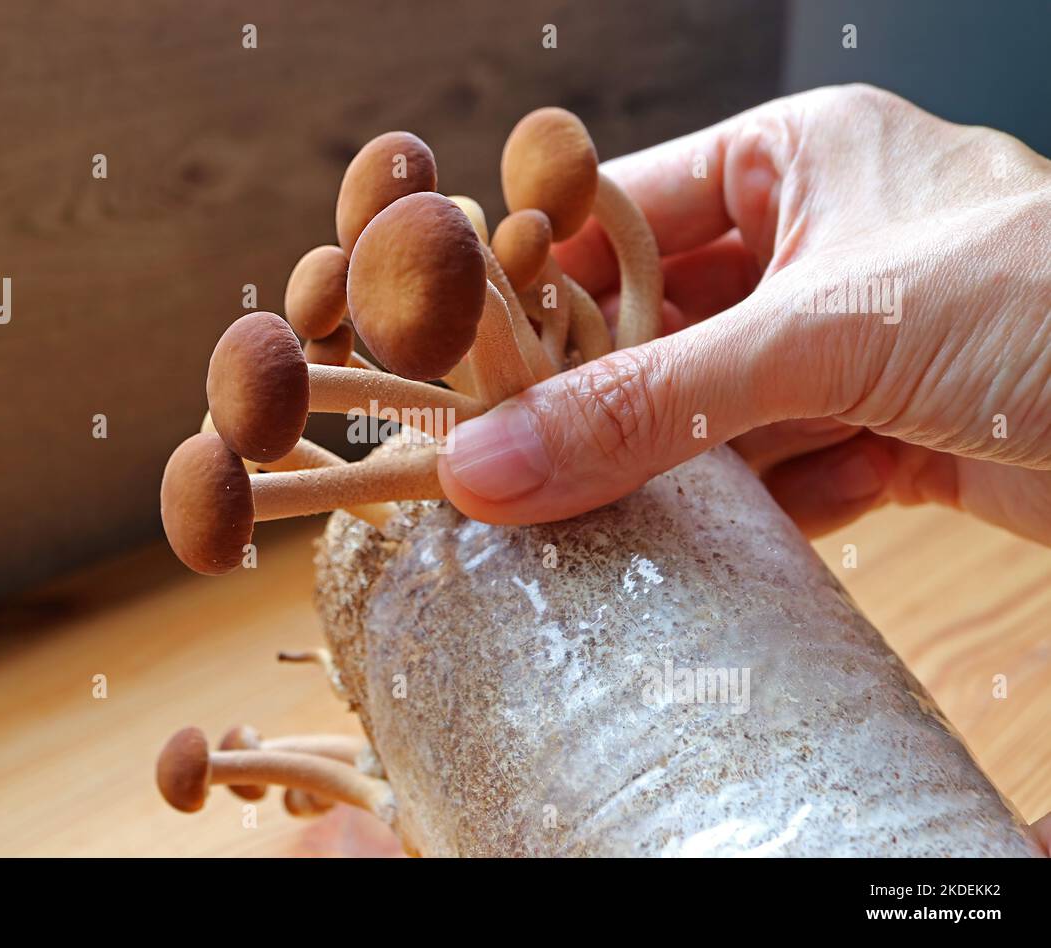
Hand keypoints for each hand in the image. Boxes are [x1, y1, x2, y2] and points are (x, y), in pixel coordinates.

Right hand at [437, 85, 1050, 544]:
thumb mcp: (829, 334)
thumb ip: (654, 405)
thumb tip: (497, 463)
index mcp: (796, 160)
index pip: (618, 214)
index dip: (536, 286)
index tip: (459, 366)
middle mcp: (817, 244)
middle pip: (660, 323)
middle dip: (591, 394)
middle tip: (501, 459)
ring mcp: (854, 345)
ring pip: (712, 408)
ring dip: (656, 466)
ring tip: (568, 515)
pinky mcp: (892, 432)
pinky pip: (778, 475)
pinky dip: (734, 514)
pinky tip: (678, 547)